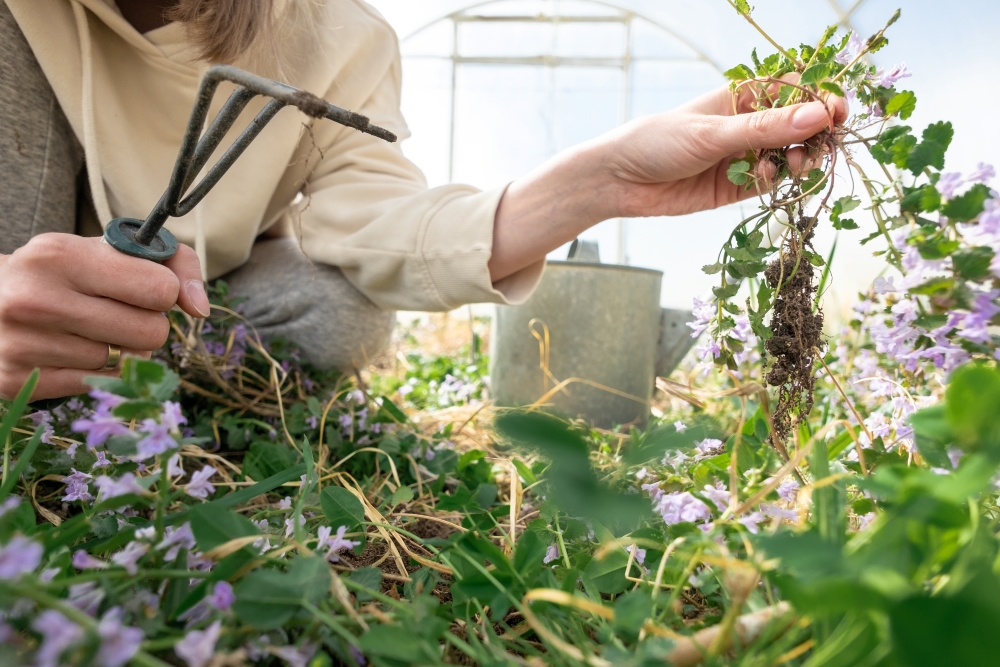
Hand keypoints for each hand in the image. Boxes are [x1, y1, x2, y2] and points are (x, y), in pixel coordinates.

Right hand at [0, 234, 208, 399]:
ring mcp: (24, 344)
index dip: (162, 291)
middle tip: (117, 312)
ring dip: (118, 348)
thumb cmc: (58, 273)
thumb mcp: (104, 250)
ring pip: (126, 361)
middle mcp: (37, 300)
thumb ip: (170, 264)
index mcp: (59, 256)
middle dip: (147, 324)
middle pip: (152, 333)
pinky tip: (70, 350)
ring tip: (83, 328)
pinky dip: (97, 371)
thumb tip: (202, 309)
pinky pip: (99, 384)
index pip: (160, 289)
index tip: (141, 288)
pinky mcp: (17, 381)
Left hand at [603, 85, 848, 217]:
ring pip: (791, 155)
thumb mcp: (712, 132)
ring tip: (795, 164)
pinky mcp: (738, 185)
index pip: (795, 91)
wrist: (620, 182)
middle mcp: (748, 125)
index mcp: (742, 96)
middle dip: (817, 134)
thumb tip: (817, 116)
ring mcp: (745, 155)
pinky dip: (777, 180)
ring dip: (801, 158)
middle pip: (801, 125)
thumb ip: (764, 128)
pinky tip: (767, 177)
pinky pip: (772, 181)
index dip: (820, 98)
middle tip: (823, 144)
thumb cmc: (658, 142)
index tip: (838, 112)